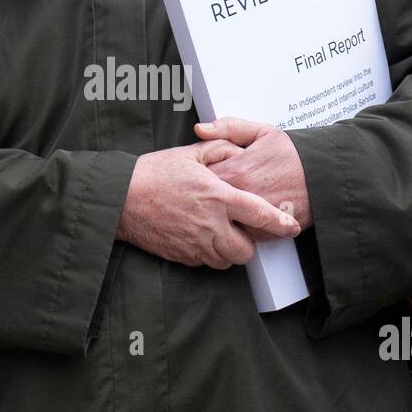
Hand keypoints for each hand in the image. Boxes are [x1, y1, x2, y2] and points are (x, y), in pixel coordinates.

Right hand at [115, 139, 300, 268]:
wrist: (120, 198)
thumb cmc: (153, 173)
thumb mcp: (189, 154)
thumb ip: (219, 149)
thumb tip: (238, 151)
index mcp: (218, 197)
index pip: (259, 214)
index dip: (280, 223)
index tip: (291, 226)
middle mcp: (211, 224)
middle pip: (246, 250)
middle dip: (248, 243)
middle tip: (240, 229)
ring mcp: (195, 243)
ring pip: (227, 260)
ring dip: (228, 251)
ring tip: (219, 233)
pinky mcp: (182, 255)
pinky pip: (205, 263)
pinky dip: (208, 254)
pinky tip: (200, 238)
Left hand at [193, 116, 313, 240]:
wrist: (325, 176)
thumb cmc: (294, 155)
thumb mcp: (261, 132)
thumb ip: (228, 128)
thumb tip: (199, 129)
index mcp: (234, 171)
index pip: (198, 179)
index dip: (198, 177)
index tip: (201, 174)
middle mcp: (241, 197)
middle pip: (207, 203)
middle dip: (207, 198)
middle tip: (212, 191)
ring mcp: (251, 218)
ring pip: (222, 222)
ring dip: (222, 214)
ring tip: (233, 202)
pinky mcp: (264, 233)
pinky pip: (242, 234)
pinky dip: (241, 225)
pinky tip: (246, 213)